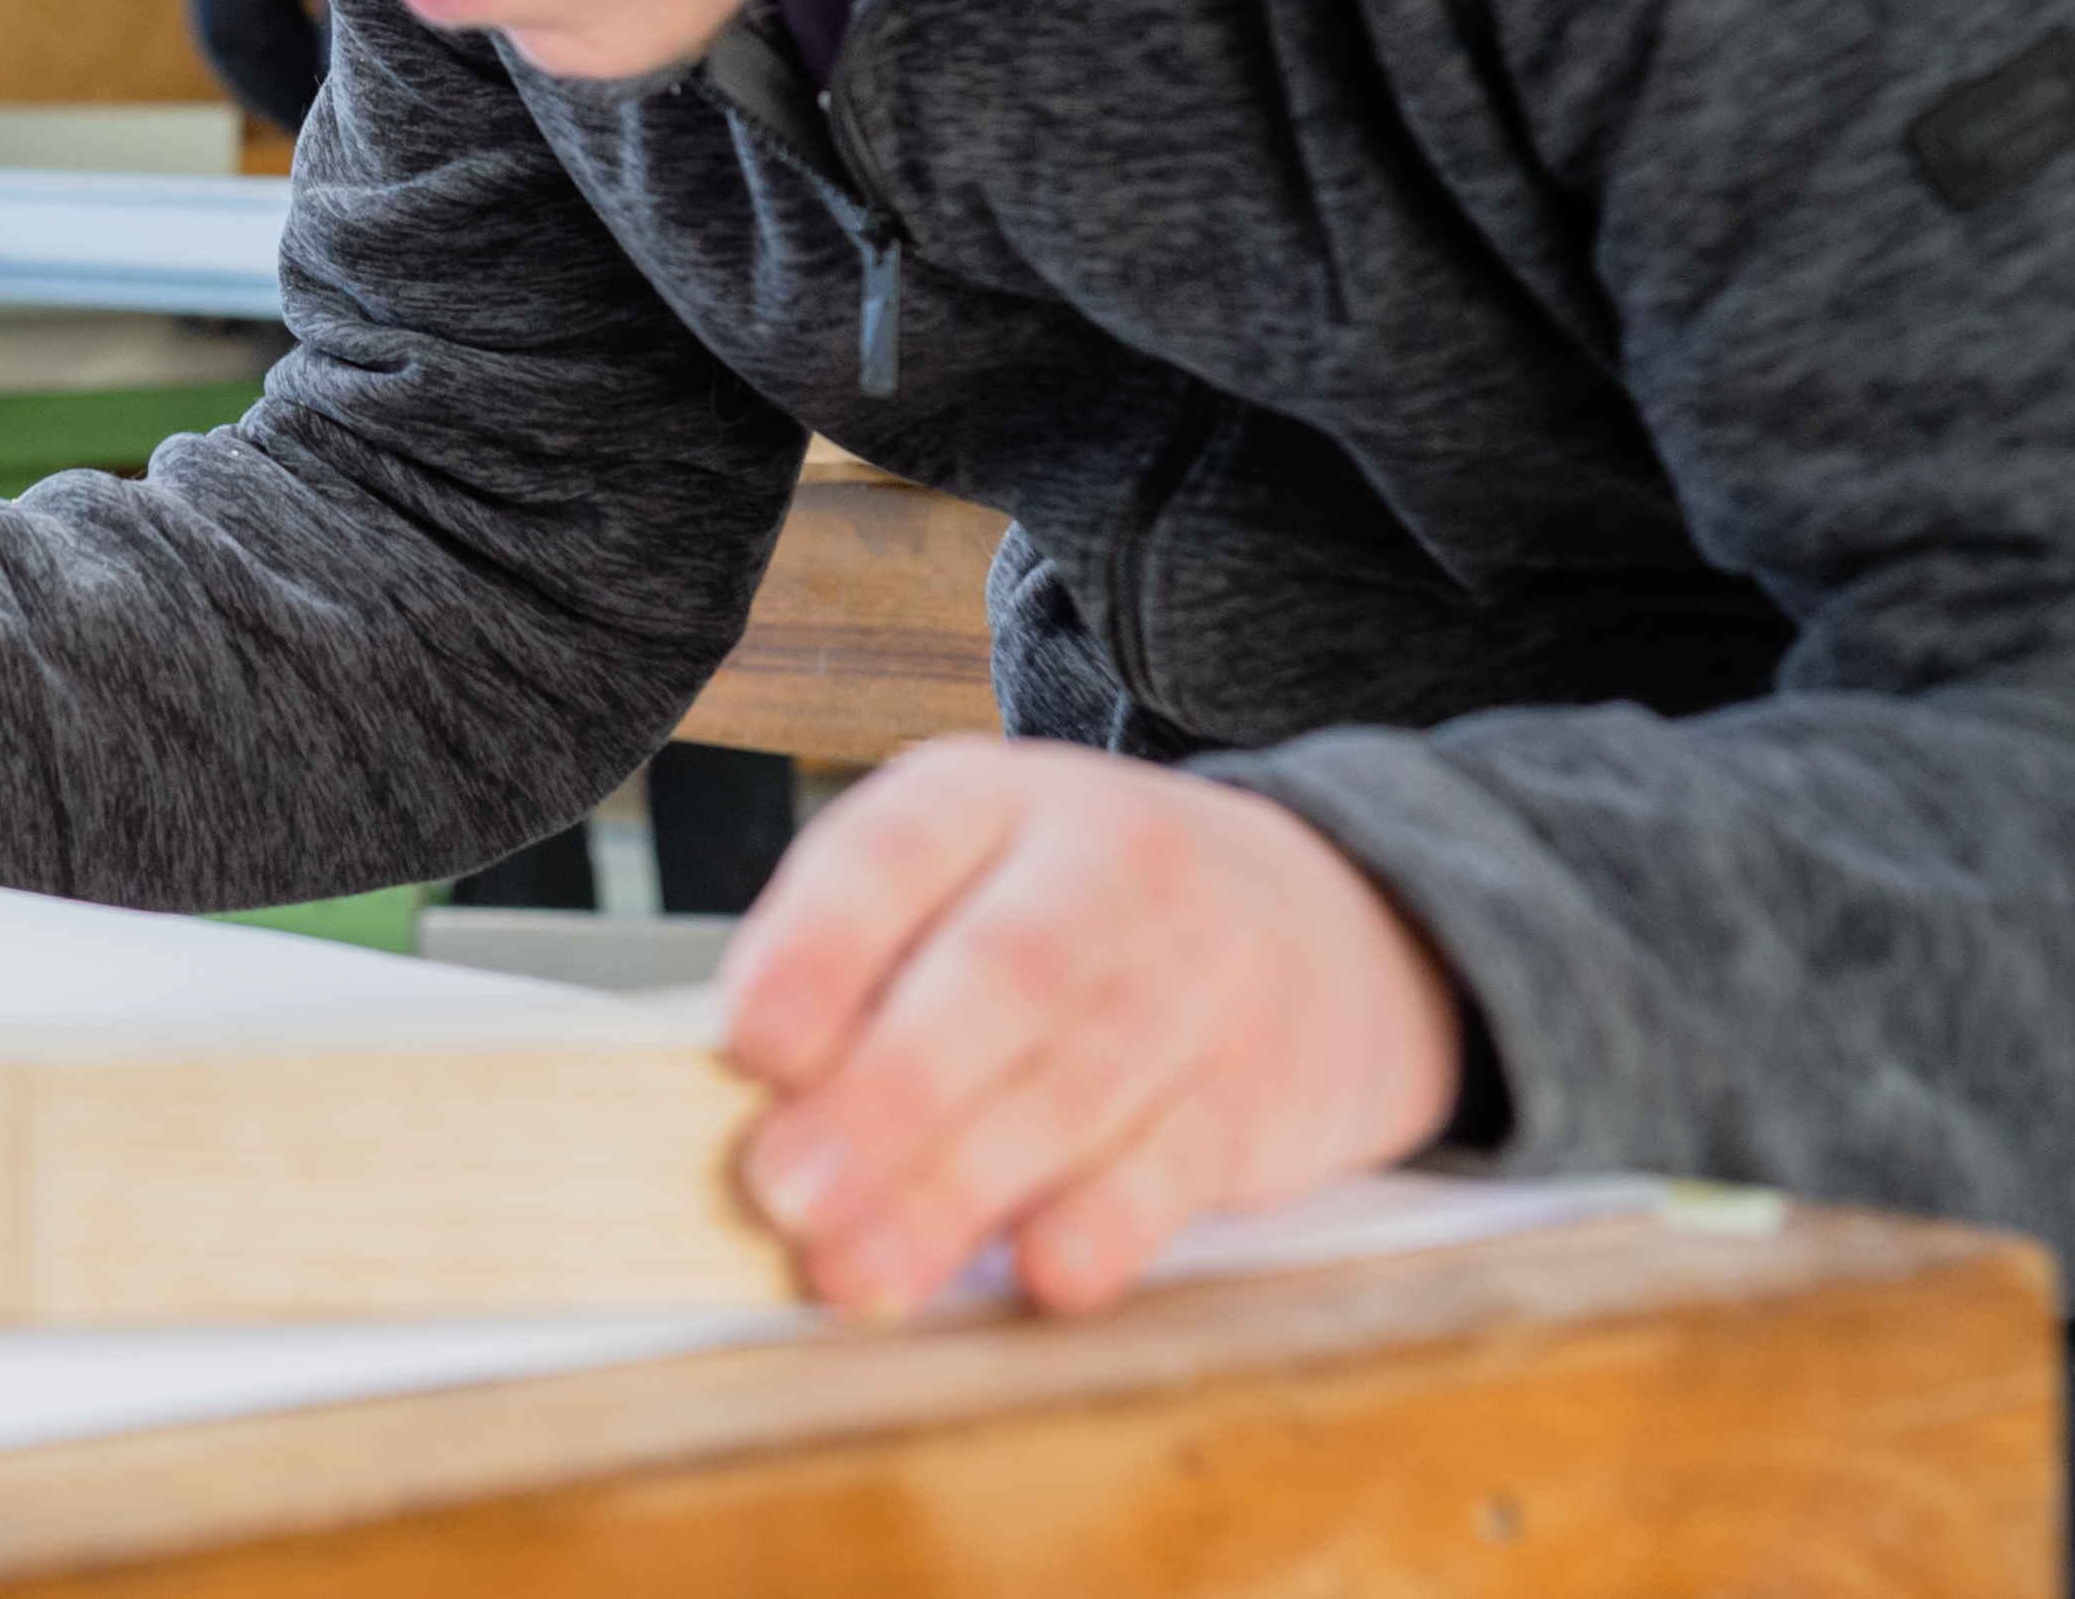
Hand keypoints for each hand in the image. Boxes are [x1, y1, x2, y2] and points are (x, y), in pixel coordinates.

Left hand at [721, 739, 1464, 1319]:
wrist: (1329, 924)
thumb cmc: (1082, 914)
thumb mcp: (969, 877)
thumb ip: (862, 964)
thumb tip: (746, 1099)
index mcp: (991, 798)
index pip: (898, 849)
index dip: (820, 946)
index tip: (748, 1043)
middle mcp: (1105, 869)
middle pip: (997, 977)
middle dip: (884, 1096)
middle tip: (787, 1191)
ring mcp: (1196, 979)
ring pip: (1075, 1083)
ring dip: (956, 1190)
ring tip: (860, 1270)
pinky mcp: (1257, 1093)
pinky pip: (1175, 1166)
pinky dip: (1102, 1227)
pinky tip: (1037, 1275)